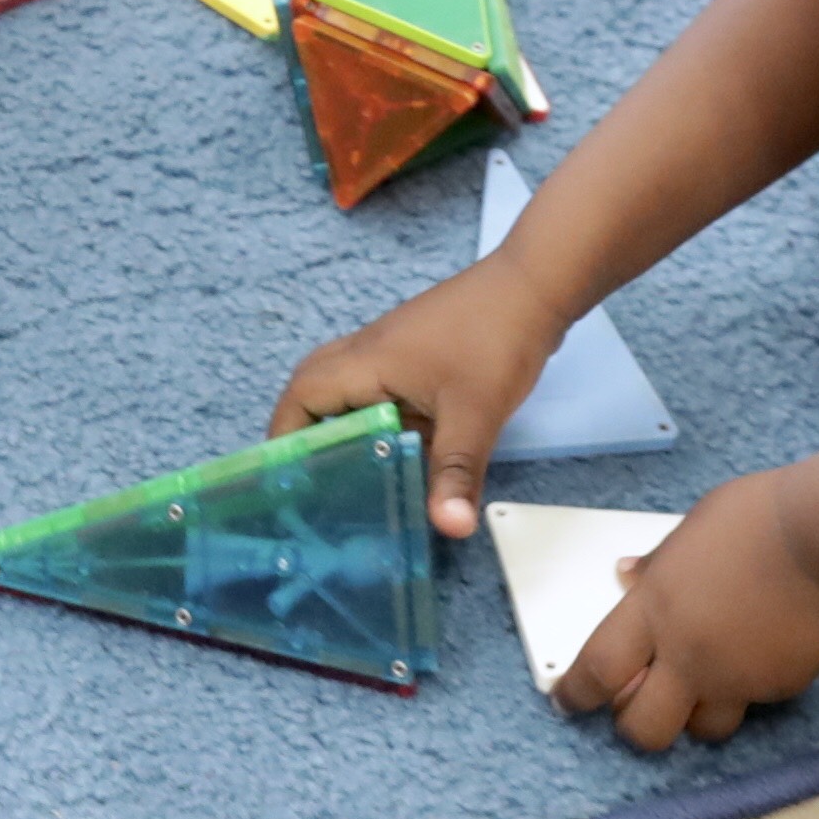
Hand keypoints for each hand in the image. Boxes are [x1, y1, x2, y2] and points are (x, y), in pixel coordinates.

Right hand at [268, 258, 567, 539]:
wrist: (533, 288)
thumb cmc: (495, 341)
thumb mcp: (476, 415)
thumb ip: (456, 474)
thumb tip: (451, 530)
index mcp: (365, 362)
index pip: (300, 399)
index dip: (285, 440)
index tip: (287, 484)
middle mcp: (365, 352)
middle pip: (310, 390)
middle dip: (302, 435)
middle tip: (311, 483)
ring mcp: (389, 349)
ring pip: (343, 388)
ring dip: (337, 426)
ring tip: (345, 475)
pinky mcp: (411, 353)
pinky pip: (372, 387)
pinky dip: (369, 419)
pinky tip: (393, 451)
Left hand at [557, 468, 818, 746]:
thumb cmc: (756, 518)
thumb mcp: (690, 529)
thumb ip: (658, 564)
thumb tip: (628, 577)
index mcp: (655, 608)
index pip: (598, 669)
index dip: (576, 693)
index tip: (567, 700)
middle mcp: (688, 655)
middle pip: (644, 728)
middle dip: (634, 727)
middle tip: (638, 708)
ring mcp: (736, 679)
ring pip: (703, 730)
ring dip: (694, 716)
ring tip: (701, 687)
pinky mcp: (779, 688)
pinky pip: (752, 703)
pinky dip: (745, 691)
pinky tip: (757, 655)